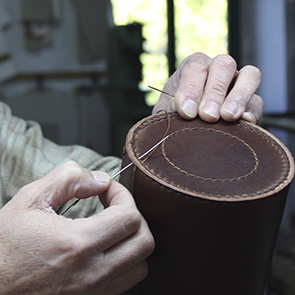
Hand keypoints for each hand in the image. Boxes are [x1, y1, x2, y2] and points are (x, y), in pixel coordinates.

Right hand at [0, 161, 153, 294]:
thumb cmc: (3, 247)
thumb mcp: (29, 201)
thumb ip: (68, 179)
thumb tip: (101, 179)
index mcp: (78, 245)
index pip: (129, 216)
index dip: (123, 195)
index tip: (108, 190)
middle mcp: (92, 273)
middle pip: (144, 241)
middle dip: (134, 216)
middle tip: (114, 207)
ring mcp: (93, 292)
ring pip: (140, 264)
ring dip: (133, 240)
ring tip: (112, 227)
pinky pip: (126, 282)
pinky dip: (125, 261)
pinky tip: (106, 249)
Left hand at [153, 53, 262, 123]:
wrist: (190, 126)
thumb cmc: (176, 113)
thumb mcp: (167, 110)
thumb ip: (169, 109)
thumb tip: (180, 109)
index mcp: (194, 67)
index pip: (195, 68)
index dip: (191, 89)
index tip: (187, 112)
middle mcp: (218, 70)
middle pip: (223, 65)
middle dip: (214, 92)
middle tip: (208, 115)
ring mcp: (238, 84)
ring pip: (250, 75)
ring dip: (239, 96)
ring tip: (228, 116)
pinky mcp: (252, 102)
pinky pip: (257, 101)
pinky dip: (251, 111)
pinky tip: (242, 122)